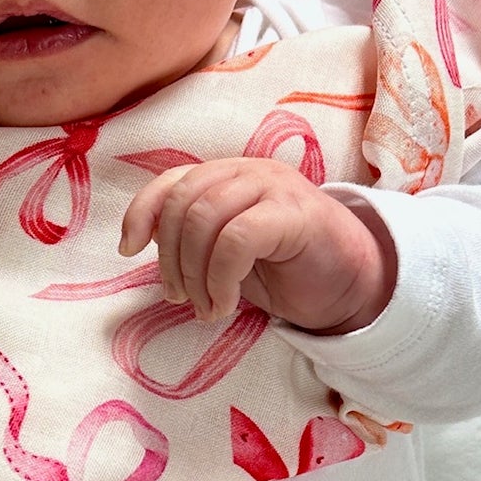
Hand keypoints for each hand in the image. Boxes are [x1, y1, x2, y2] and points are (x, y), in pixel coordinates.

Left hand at [118, 155, 396, 332]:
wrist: (351, 283)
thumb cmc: (286, 268)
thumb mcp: (226, 251)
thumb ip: (191, 237)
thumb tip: (138, 245)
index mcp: (227, 175)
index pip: (171, 182)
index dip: (142, 212)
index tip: (129, 250)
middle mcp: (247, 171)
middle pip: (183, 204)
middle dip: (170, 259)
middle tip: (180, 299)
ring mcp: (273, 187)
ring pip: (204, 219)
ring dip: (195, 274)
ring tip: (207, 308)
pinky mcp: (294, 213)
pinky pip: (237, 239)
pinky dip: (220, 278)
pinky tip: (226, 304)